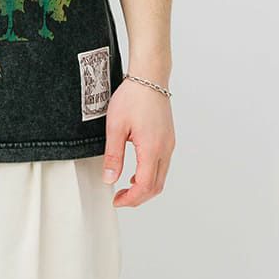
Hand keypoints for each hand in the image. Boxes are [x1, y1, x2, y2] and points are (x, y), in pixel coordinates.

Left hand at [101, 77, 174, 206]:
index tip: (116, 201)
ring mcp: (169, 144)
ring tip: (126, 187)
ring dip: (145, 187)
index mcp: (152, 148)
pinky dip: (151, 175)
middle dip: (138, 198)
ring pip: (161, 177)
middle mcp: (165, 149)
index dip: (131, 199)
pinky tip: (136, 172)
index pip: (145, 186)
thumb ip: (113, 156)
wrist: (149, 77)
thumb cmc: (133, 97)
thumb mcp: (115, 127)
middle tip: (120, 198)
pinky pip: (163, 165)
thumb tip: (109, 179)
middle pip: (156, 186)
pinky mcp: (168, 139)